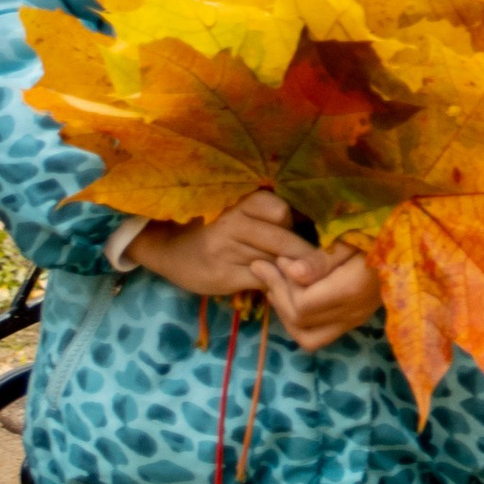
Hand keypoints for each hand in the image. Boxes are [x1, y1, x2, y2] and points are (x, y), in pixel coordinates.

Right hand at [124, 187, 324, 305]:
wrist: (167, 248)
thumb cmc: (210, 224)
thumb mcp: (235, 207)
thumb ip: (266, 213)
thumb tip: (313, 223)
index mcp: (239, 200)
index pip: (281, 211)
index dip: (295, 224)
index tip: (303, 233)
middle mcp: (232, 222)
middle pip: (283, 238)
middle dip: (304, 254)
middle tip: (316, 262)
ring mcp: (227, 250)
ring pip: (275, 261)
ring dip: (291, 270)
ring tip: (299, 274)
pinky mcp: (224, 275)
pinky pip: (263, 281)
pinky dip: (275, 284)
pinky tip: (277, 283)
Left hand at [264, 227, 382, 353]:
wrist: (413, 242)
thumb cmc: (380, 230)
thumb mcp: (351, 235)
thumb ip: (321, 259)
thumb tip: (291, 272)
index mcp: (352, 290)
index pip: (302, 306)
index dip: (282, 283)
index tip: (278, 259)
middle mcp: (353, 313)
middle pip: (300, 324)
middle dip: (277, 296)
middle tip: (266, 268)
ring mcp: (355, 320)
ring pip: (308, 338)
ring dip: (286, 313)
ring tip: (276, 286)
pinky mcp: (355, 319)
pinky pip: (320, 333)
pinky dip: (301, 319)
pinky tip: (295, 293)